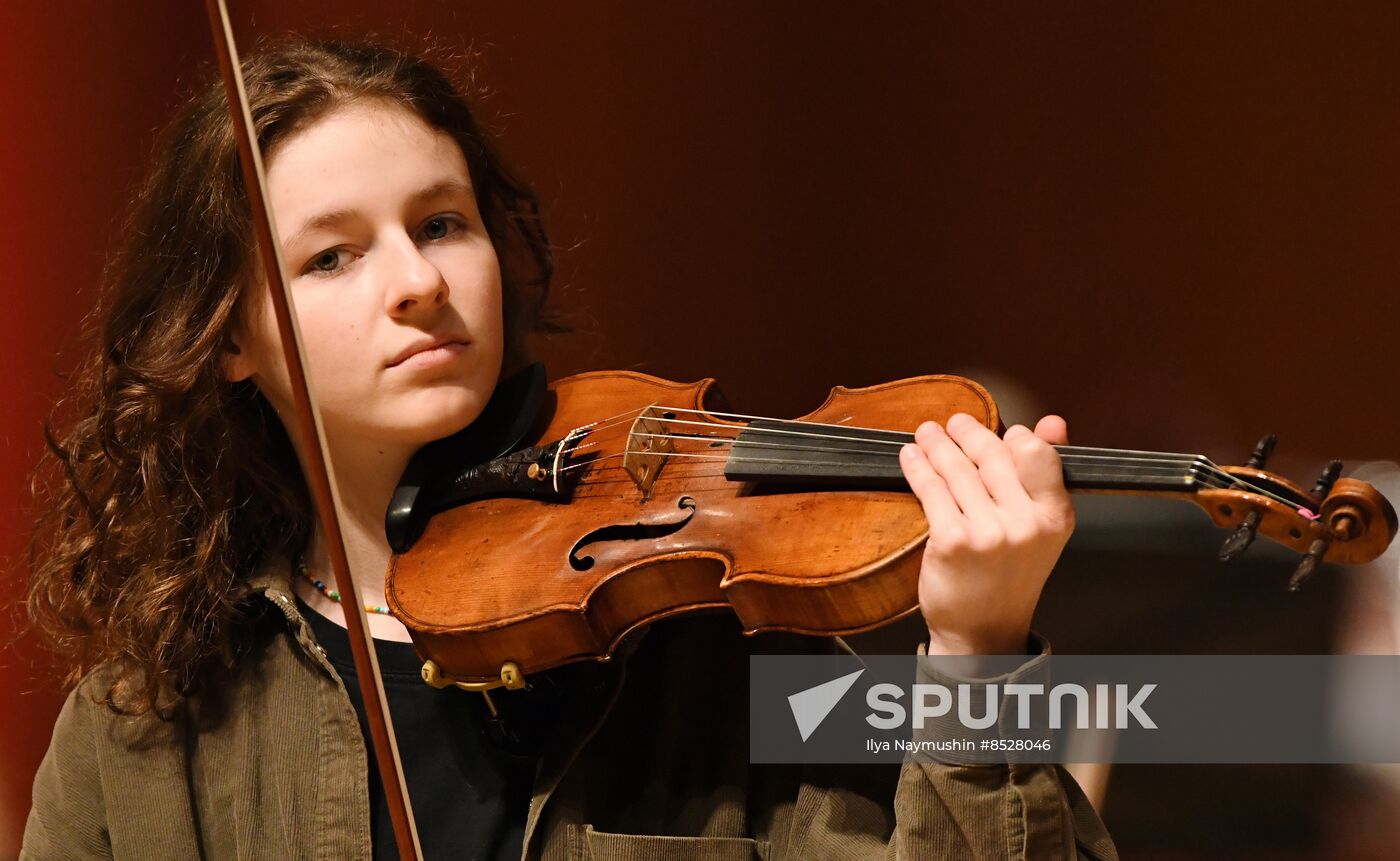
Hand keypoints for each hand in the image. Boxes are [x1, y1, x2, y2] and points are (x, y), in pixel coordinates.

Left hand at [899, 412, 1073, 655]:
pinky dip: (918, 467)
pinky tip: (910, 457)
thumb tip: (1053, 421)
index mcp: (1055, 517)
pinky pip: (932, 490)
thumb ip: (1046, 473)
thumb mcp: (1041, 527)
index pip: (1039, 456)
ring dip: (938, 444)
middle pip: (993, 457)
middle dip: (969, 433)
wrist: (983, 630)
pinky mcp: (952, 541)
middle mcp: (1025, 524)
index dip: (1015, 437)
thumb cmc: (1010, 576)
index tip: (1001, 430)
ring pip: (958, 470)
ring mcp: (988, 533)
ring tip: (927, 433)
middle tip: (955, 422)